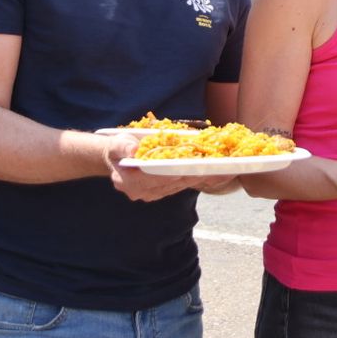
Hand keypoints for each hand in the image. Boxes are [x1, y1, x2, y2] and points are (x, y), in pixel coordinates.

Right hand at [101, 134, 226, 201]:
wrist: (115, 158)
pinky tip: (212, 173)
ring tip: (221, 171)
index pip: (154, 179)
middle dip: (194, 176)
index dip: (172, 174)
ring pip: (180, 186)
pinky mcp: (161, 192)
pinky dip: (196, 179)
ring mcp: (151, 194)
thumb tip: (133, 150)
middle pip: (172, 183)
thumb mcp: (116, 143)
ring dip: (199, 179)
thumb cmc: (117, 148)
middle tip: (216, 170)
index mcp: (126, 182)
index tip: (189, 170)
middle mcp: (141, 192)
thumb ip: (123, 147)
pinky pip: (181, 186)